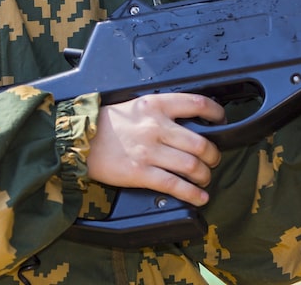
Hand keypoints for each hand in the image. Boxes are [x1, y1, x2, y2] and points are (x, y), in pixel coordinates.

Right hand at [88, 93, 224, 206]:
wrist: (79, 139)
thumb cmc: (108, 123)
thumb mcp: (137, 104)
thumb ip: (162, 110)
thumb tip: (189, 121)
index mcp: (156, 105)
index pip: (197, 104)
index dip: (216, 113)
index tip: (220, 121)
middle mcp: (156, 126)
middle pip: (200, 142)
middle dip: (213, 155)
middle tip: (213, 159)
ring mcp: (149, 151)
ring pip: (191, 165)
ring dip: (204, 175)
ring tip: (205, 178)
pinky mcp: (140, 173)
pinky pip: (174, 185)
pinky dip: (192, 193)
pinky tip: (200, 197)